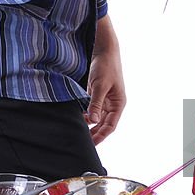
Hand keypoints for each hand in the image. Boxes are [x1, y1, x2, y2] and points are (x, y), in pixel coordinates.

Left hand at [85, 17, 126, 143]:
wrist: (103, 49)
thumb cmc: (106, 66)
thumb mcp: (100, 85)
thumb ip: (96, 103)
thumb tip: (93, 121)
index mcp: (118, 104)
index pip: (110, 126)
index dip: (101, 136)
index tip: (90, 145)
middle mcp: (113, 104)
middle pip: (103, 124)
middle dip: (94, 133)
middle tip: (81, 143)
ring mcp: (105, 99)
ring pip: (97, 118)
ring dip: (89, 125)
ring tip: (77, 132)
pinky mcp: (98, 94)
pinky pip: (92, 109)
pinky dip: (85, 114)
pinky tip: (76, 117)